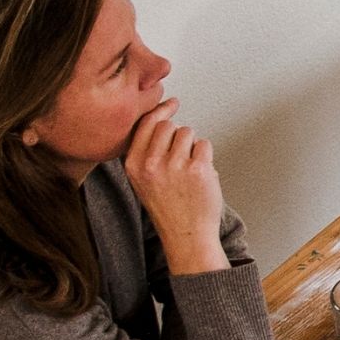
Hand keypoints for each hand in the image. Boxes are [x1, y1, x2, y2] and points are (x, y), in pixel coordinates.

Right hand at [122, 99, 230, 274]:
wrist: (186, 235)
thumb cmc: (167, 207)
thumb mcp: (142, 179)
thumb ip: (146, 150)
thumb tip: (162, 114)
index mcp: (134, 165)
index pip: (146, 124)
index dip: (160, 111)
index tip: (171, 104)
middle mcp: (151, 164)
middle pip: (168, 125)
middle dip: (178, 135)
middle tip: (181, 158)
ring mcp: (175, 165)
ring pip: (188, 133)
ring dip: (192, 147)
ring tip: (188, 170)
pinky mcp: (198, 169)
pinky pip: (204, 145)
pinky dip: (205, 157)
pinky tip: (200, 175)